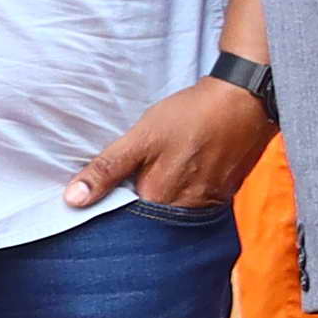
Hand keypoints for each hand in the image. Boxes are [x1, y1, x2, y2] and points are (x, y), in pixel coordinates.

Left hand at [65, 70, 274, 215]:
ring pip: (173, 210)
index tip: (108, 186)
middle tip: (141, 171)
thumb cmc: (191, 116)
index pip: (124, 215)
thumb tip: (72, 200)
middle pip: (151, 216)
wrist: (245, 101)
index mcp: (159, 199)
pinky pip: (195, 203)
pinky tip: (185, 170)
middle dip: (139, 201)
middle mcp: (184, 210)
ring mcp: (207, 204)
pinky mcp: (223, 195)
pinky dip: (185, 192)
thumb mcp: (142, 137)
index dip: (112, 202)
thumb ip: (107, 169)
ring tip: (165, 168)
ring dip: (164, 196)